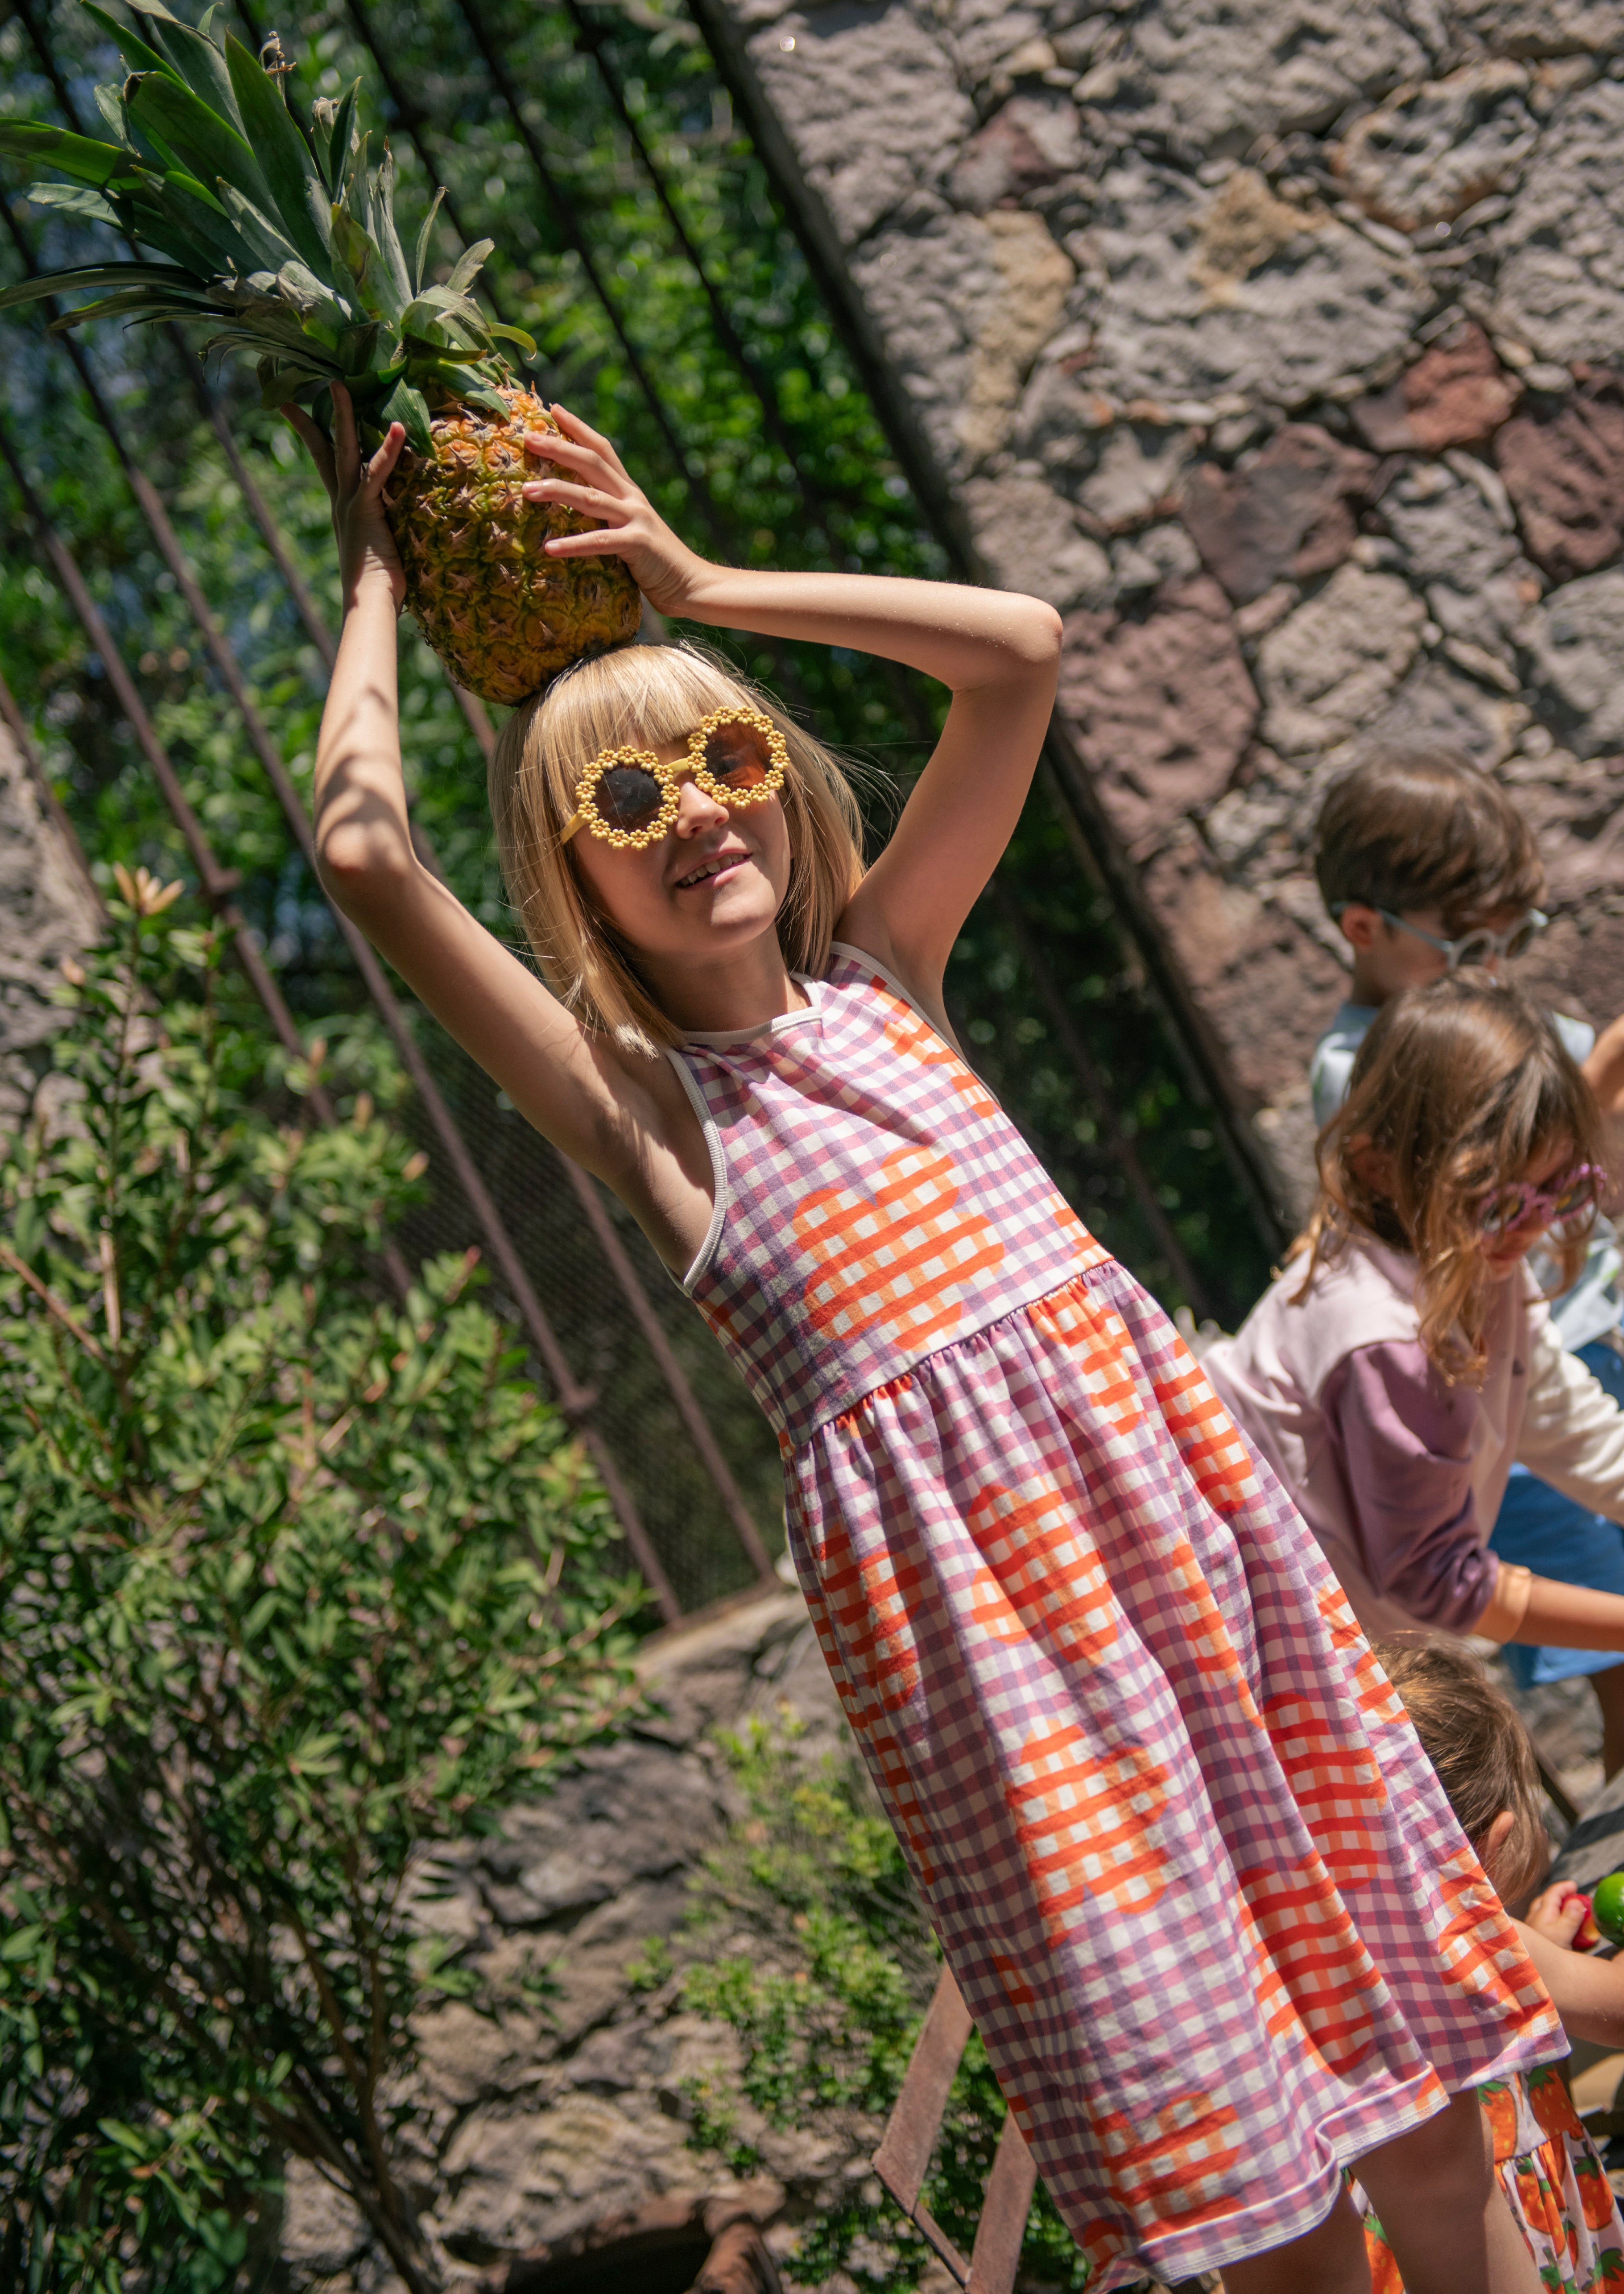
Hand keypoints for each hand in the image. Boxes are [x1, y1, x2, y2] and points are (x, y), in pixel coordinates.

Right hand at [282, 384, 406, 611]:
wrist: (370, 606)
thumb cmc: (380, 588)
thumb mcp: (380, 549)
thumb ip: (383, 531)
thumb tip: (396, 530)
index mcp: (343, 509)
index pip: (325, 464)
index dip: (313, 436)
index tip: (298, 413)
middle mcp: (342, 501)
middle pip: (324, 449)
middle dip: (315, 416)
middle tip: (310, 386)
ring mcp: (351, 503)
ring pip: (344, 450)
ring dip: (343, 416)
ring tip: (340, 386)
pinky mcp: (366, 509)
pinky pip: (377, 472)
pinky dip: (387, 450)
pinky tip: (396, 427)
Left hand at [520, 404, 710, 617]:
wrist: (693, 585)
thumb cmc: (656, 565)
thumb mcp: (628, 532)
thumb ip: (606, 519)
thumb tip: (574, 517)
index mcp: (629, 492)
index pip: (602, 450)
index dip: (578, 428)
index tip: (552, 409)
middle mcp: (632, 498)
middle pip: (592, 462)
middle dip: (559, 447)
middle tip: (528, 436)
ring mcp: (636, 519)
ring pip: (590, 497)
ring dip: (557, 490)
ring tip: (527, 490)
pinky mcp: (638, 545)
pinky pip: (600, 542)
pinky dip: (574, 545)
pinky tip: (550, 548)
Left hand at [1524, 1880, 1599, 1950]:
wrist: (1531, 1969)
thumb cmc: (1547, 1951)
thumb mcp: (1563, 1935)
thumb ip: (1570, 1917)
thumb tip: (1576, 1902)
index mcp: (1541, 1912)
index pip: (1552, 1892)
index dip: (1563, 1887)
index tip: (1574, 1885)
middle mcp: (1533, 1917)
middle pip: (1545, 1900)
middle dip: (1557, 1895)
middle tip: (1572, 1897)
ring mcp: (1531, 1927)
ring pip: (1541, 1911)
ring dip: (1552, 1907)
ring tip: (1566, 1910)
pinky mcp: (1531, 1937)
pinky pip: (1541, 1921)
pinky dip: (1549, 1918)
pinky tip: (1555, 1926)